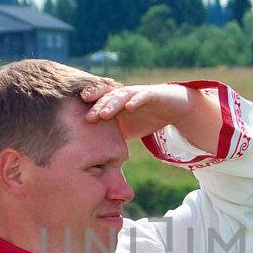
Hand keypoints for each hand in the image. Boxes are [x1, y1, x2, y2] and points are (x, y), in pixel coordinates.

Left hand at [80, 81, 194, 141]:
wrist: (173, 109)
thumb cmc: (146, 119)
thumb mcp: (126, 130)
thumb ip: (111, 139)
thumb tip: (94, 158)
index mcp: (115, 104)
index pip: (99, 103)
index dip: (89, 109)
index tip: (79, 119)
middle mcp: (124, 96)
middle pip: (107, 98)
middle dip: (98, 106)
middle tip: (89, 118)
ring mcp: (137, 93)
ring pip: (122, 95)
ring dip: (112, 103)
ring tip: (105, 114)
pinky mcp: (152, 94)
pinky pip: (143, 95)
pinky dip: (136, 100)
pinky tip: (130, 106)